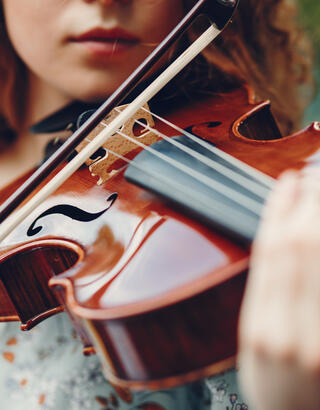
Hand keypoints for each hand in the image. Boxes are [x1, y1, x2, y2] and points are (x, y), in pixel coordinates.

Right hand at [238, 170, 319, 409]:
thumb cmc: (275, 391)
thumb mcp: (252, 346)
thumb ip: (265, 296)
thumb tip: (278, 244)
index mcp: (262, 332)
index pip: (272, 255)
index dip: (280, 210)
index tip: (287, 181)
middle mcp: (296, 334)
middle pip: (304, 249)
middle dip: (309, 202)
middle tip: (312, 173)